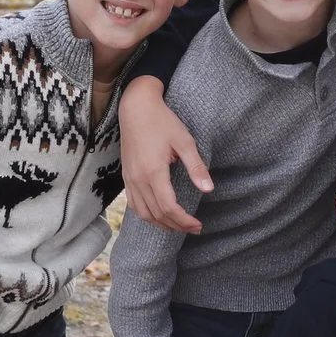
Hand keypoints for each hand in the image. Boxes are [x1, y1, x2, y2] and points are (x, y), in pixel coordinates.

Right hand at [120, 76, 207, 233]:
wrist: (135, 108)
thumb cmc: (162, 121)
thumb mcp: (184, 141)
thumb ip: (196, 167)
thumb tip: (208, 189)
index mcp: (154, 171)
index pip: (168, 207)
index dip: (184, 221)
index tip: (198, 225)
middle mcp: (139, 179)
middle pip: (157, 214)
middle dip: (176, 226)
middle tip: (194, 228)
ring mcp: (130, 179)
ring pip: (143, 213)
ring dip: (161, 224)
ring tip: (179, 226)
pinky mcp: (126, 176)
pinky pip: (135, 204)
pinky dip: (148, 215)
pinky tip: (160, 215)